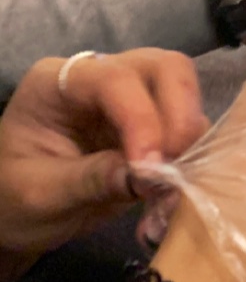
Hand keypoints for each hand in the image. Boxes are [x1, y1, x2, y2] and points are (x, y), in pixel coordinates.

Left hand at [0, 51, 207, 280]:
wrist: (18, 213)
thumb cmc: (13, 197)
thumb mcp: (39, 195)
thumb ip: (91, 180)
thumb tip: (149, 176)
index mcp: (58, 82)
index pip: (114, 80)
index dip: (142, 119)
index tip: (151, 169)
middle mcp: (101, 77)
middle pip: (164, 67)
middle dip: (180, 114)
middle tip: (177, 166)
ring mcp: (131, 98)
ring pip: (185, 91)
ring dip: (189, 139)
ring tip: (170, 189)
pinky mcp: (153, 124)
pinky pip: (187, 128)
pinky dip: (191, 159)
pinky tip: (170, 195)